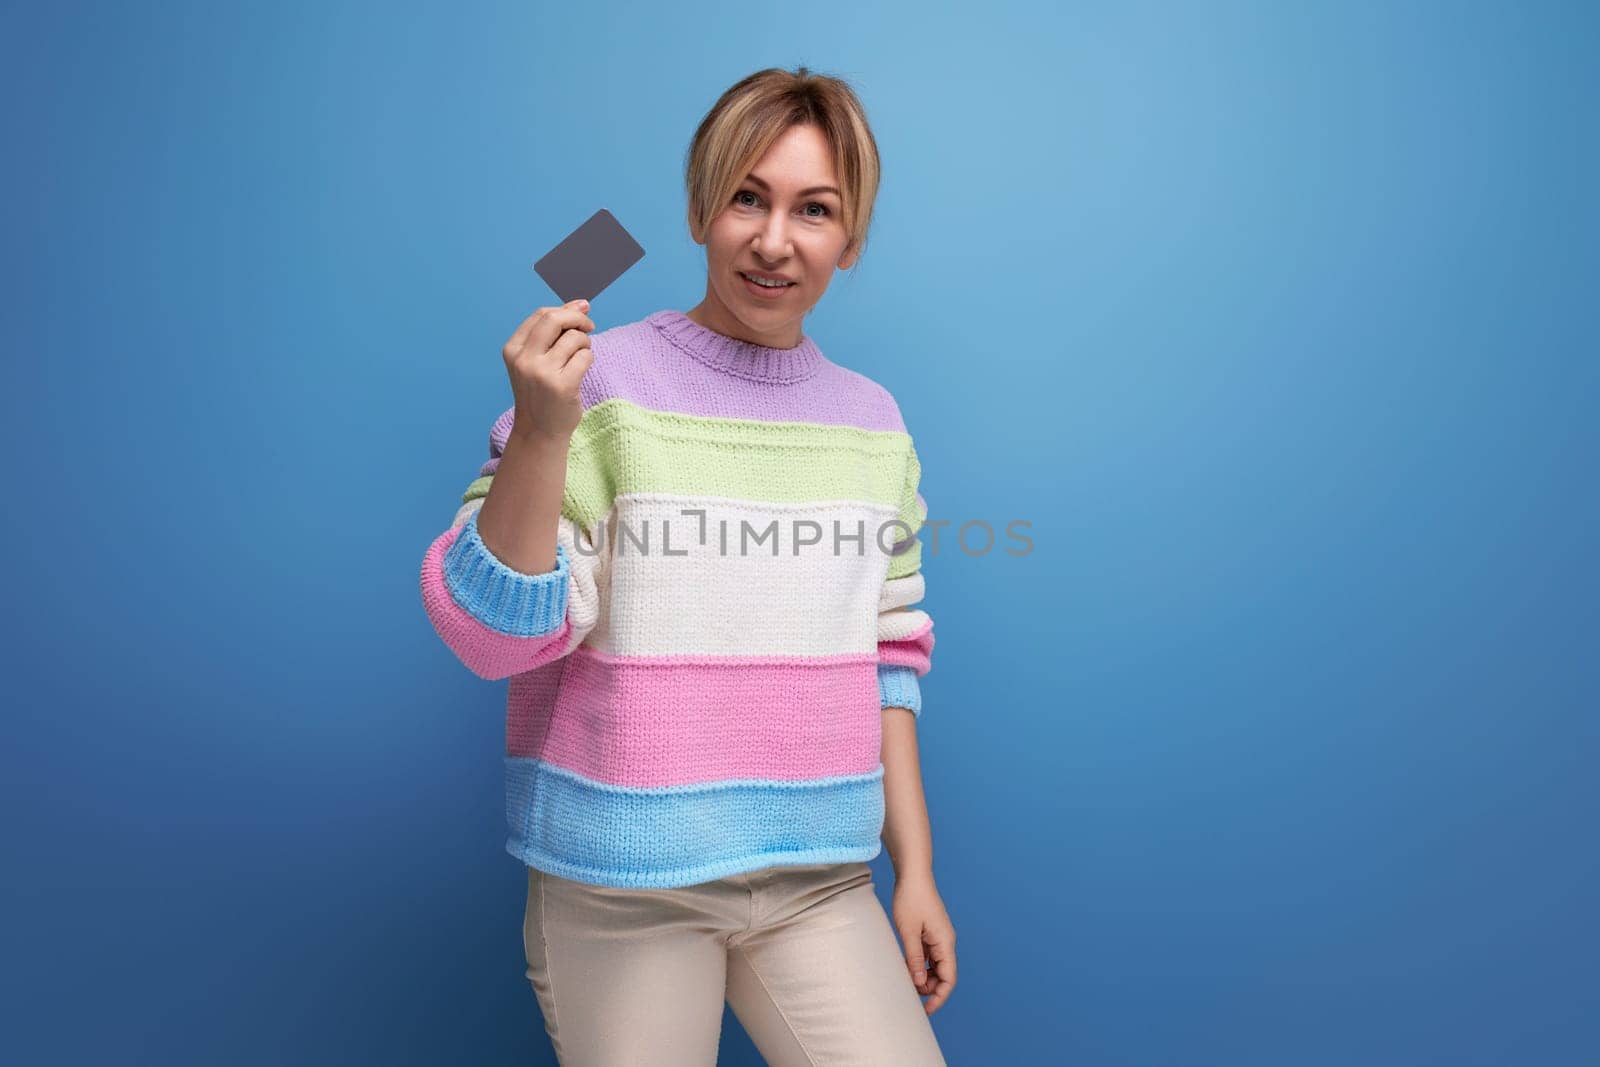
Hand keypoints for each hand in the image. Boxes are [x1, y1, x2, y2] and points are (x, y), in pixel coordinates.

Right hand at [502, 299, 595, 443]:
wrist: (539, 431)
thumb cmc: (541, 392)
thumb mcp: (537, 360)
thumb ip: (555, 332)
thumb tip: (581, 303)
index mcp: (513, 350)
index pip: (541, 315)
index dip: (565, 310)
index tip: (581, 312)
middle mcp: (524, 359)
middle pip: (555, 319)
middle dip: (578, 318)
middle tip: (589, 326)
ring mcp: (542, 373)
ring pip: (574, 338)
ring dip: (585, 344)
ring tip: (580, 358)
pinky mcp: (562, 385)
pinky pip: (585, 357)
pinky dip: (588, 359)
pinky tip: (581, 371)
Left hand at [891, 871, 956, 1014]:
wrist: (913, 875)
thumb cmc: (910, 899)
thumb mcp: (909, 932)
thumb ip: (915, 958)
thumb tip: (919, 982)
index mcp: (945, 942)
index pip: (949, 978)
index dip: (939, 997)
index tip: (926, 1010)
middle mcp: (945, 941)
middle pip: (944, 975)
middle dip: (930, 988)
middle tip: (908, 992)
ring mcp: (938, 937)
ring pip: (936, 966)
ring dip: (924, 977)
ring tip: (905, 980)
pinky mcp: (930, 932)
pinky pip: (929, 955)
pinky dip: (920, 965)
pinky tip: (907, 966)